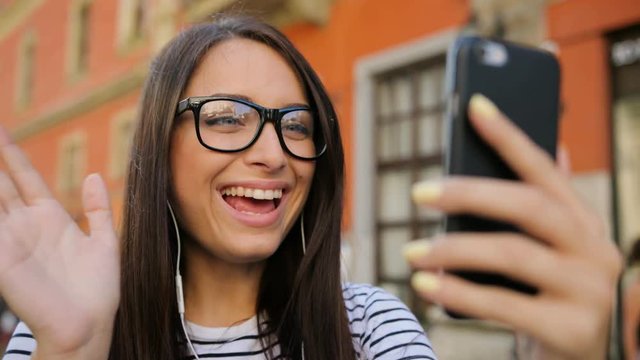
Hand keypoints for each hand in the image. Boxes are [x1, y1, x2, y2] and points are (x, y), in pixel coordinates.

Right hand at [0, 126, 118, 358]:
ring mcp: (11, 242)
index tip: (1, 131)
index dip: (12, 155)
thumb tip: (93, 175)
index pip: (25, 178)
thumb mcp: (105, 241)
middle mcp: (26, 226)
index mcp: (51, 218)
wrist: (90, 324)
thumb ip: (98, 209)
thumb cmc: (99, 289)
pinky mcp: (2, 260)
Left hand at [404, 94, 621, 359]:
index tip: (474, 105)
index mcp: (584, 223)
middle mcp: (595, 250)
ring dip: (453, 249)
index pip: (545, 169)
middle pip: (528, 206)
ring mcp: (590, 291)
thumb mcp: (549, 251)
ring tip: (411, 251)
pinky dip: (458, 293)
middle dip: (469, 193)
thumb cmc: (548, 297)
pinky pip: (504, 304)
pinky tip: (424, 286)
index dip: (509, 135)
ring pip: (511, 253)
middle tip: (419, 192)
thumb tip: (555, 146)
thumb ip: (545, 207)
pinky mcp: (572, 330)